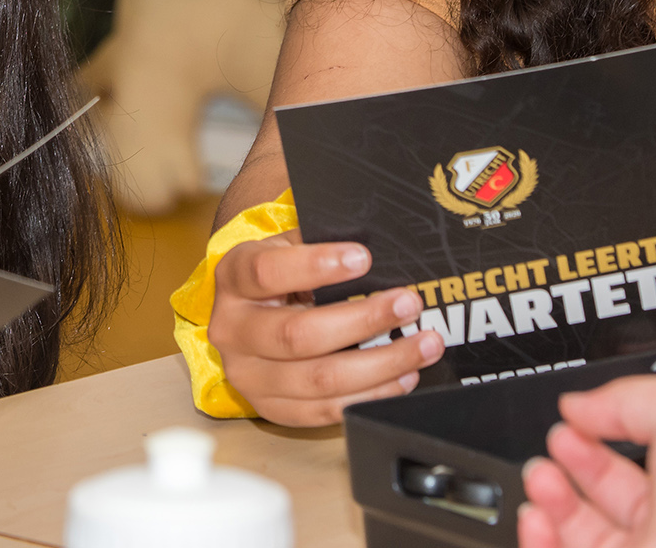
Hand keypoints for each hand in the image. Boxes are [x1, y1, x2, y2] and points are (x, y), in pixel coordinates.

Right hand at [209, 229, 443, 427]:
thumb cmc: (279, 275)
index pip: (268, 272)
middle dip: (364, 320)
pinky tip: (403, 377)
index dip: (315, 265)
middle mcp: (232, 330)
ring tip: (423, 345)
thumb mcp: (287, 247)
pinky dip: (371, 396)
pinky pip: (326, 411)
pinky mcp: (271, 408)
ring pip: (319, 380)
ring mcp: (249, 376)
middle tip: (410, 304)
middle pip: (298, 335)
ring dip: (381, 365)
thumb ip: (320, 244)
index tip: (363, 257)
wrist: (248, 314)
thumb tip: (382, 251)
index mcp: (234, 278)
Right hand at [515, 376, 655, 547]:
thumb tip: (581, 405)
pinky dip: (536, 538)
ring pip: (575, 531)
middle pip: (601, 499)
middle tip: (557, 441)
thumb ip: (632, 396)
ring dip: (548, 498)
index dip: (600, 436)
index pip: (634, 466)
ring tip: (540, 476)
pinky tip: (534, 515)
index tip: (577, 417)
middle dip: (571, 463)